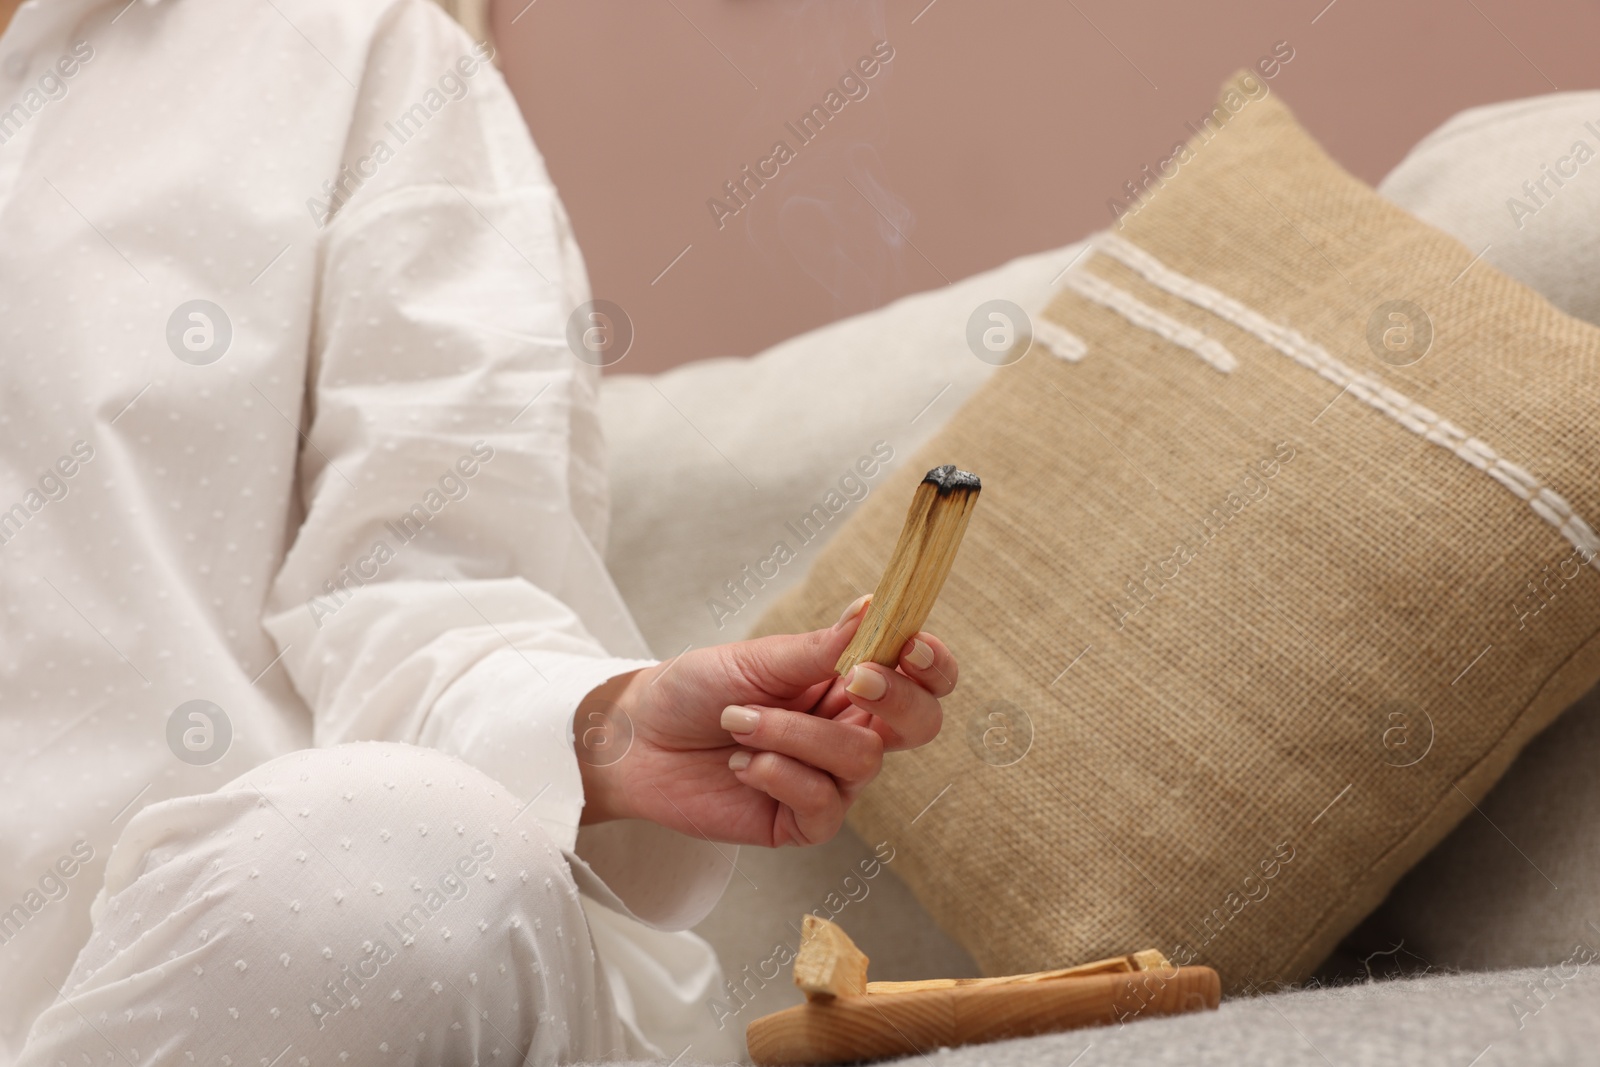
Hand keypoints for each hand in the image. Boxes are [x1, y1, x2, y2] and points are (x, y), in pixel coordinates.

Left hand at [575, 596, 957, 846]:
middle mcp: (850, 733)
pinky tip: (741, 764)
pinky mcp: (801, 823)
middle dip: (895, 699)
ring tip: (739, 721)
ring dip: (795, 734)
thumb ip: (822, 646)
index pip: (923, 678)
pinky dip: (780, 775)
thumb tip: (876, 607)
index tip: (911, 647)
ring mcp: (830, 782)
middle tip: (851, 678)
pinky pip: (822, 805)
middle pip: (920, 725)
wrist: (637, 738)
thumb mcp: (758, 659)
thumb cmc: (696, 688)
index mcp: (851, 683)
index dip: (933, 665)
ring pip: (860, 761)